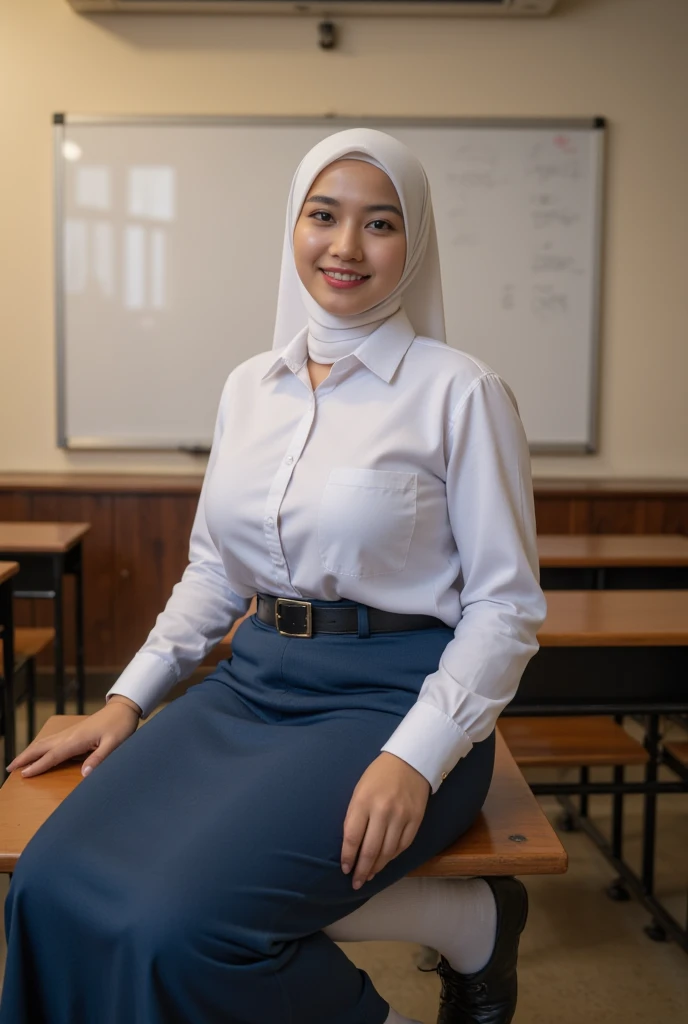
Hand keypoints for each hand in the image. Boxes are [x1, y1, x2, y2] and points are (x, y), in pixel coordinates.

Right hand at [5, 699, 140, 778]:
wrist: (123, 708)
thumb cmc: (120, 726)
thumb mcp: (115, 744)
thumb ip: (99, 758)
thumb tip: (84, 774)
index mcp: (77, 739)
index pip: (53, 755)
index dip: (38, 766)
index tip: (23, 775)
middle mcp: (69, 735)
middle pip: (42, 747)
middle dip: (25, 757)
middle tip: (9, 768)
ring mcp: (71, 732)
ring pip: (45, 742)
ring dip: (30, 751)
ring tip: (18, 762)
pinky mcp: (74, 732)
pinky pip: (52, 741)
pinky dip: (40, 747)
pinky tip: (39, 752)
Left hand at [341, 752, 429, 889]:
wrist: (410, 761)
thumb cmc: (378, 776)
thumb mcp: (359, 790)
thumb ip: (355, 816)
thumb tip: (351, 846)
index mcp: (363, 801)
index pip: (353, 837)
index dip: (348, 857)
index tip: (345, 869)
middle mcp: (383, 811)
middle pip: (370, 849)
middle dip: (361, 870)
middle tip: (356, 883)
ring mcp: (401, 817)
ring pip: (387, 852)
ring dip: (377, 867)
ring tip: (369, 875)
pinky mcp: (415, 820)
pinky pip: (402, 846)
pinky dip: (392, 857)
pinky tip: (385, 861)